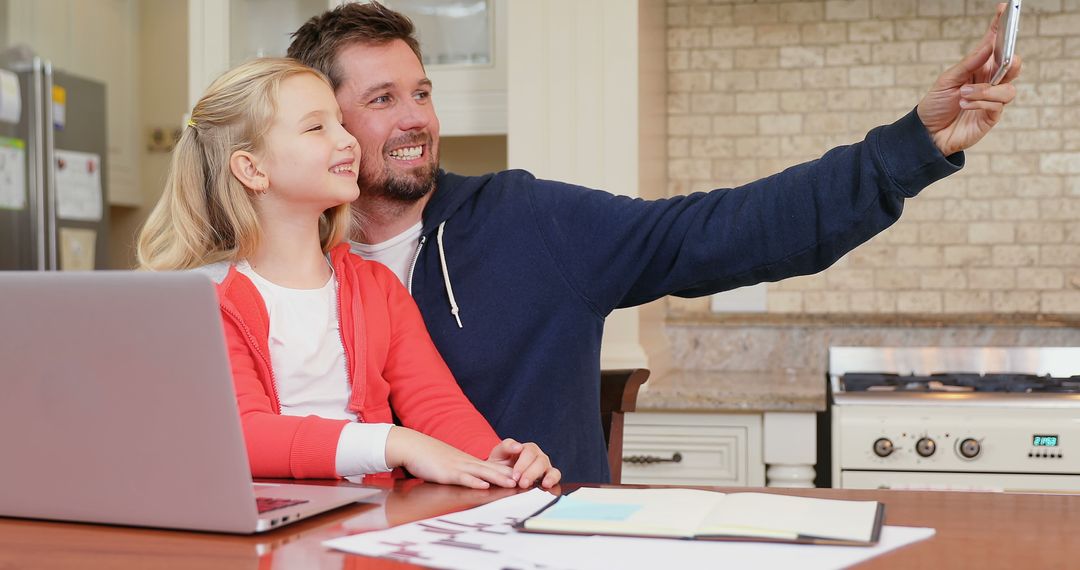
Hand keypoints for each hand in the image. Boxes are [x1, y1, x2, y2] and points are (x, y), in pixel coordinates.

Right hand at [384, 427, 516, 488]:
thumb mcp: (449, 465)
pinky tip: (484, 485)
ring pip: (482, 472)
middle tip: (528, 481)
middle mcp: (466, 463)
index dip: (509, 473)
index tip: (525, 478)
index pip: (493, 467)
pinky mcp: (446, 472)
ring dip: (498, 478)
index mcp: (468, 462)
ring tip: (514, 483)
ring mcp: (457, 467)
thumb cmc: (428, 458)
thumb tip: (472, 481)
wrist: (412, 446)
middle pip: (493, 469)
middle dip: (511, 475)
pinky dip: (474, 481)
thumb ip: (461, 472)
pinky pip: (462, 477)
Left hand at [487, 438, 561, 488]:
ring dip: (547, 477)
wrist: (500, 476)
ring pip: (551, 469)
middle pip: (541, 461)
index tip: (515, 476)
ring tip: (543, 484)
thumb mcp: (499, 453)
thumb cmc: (501, 464)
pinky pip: (556, 477)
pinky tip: (548, 485)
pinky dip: (553, 480)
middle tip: (522, 483)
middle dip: (532, 473)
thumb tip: (518, 446)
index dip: (523, 464)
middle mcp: (538, 456)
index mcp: (527, 449)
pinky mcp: (549, 478)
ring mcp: (545, 467)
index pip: (529, 452)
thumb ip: (506, 446)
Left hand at [916, 3, 1020, 156]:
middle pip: (1012, 66)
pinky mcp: (991, 117)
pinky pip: (997, 105)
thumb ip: (968, 64)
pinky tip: (965, 104)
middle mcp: (989, 82)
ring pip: (1008, 88)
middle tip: (1002, 59)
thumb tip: (988, 45)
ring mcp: (992, 100)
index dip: (1000, 28)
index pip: (994, 46)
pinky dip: (981, 102)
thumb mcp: (947, 81)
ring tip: (964, 95)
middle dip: (1011, 61)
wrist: (927, 134)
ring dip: (986, 90)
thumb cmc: (935, 105)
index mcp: (978, 69)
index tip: (1005, 10)